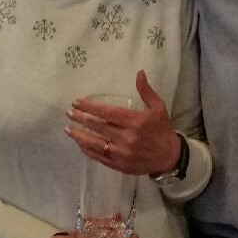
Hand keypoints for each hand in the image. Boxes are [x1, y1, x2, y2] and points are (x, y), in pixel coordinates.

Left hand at [65, 70, 180, 175]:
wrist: (169, 157)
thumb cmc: (162, 130)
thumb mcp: (158, 107)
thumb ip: (146, 91)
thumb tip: (139, 72)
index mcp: (135, 122)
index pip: (107, 113)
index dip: (90, 107)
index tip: (77, 102)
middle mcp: (126, 138)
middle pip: (98, 127)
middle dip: (81, 118)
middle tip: (69, 112)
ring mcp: (122, 153)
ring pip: (95, 143)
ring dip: (79, 136)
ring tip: (68, 130)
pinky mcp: (119, 165)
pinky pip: (99, 158)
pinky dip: (88, 151)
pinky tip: (80, 145)